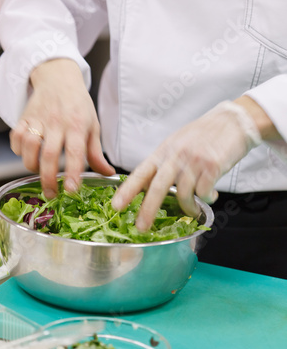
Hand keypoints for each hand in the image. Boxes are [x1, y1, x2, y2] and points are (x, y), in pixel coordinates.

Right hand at [10, 58, 114, 197]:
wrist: (59, 78)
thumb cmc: (78, 105)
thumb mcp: (93, 126)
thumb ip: (96, 153)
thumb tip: (108, 174)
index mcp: (78, 125)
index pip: (75, 153)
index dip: (72, 173)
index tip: (70, 191)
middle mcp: (57, 122)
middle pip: (48, 154)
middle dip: (48, 179)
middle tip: (51, 194)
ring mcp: (39, 119)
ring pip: (28, 147)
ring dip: (31, 165)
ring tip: (39, 172)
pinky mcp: (24, 117)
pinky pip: (15, 138)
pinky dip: (17, 150)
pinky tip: (27, 154)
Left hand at [112, 100, 261, 229]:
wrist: (233, 121)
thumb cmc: (204, 134)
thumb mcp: (177, 143)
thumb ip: (165, 162)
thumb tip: (150, 185)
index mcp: (164, 150)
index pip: (141, 172)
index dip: (127, 190)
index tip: (116, 205)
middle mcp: (176, 155)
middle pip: (158, 187)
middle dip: (148, 210)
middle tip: (142, 227)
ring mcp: (194, 161)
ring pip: (184, 194)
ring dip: (188, 208)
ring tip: (193, 211)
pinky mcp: (212, 166)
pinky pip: (204, 193)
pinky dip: (207, 199)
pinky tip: (211, 196)